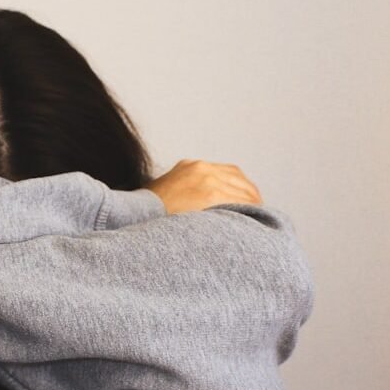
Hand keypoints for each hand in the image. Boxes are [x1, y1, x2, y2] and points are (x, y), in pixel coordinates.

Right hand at [145, 159, 262, 213]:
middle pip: (237, 178)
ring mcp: (206, 179)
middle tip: (257, 211)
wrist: (132, 216)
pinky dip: (248, 210)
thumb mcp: (162, 195)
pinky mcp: (209, 193)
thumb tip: (193, 210)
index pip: (225, 172)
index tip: (245, 200)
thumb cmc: (145, 215)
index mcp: (189, 167)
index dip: (239, 187)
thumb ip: (181, 196)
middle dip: (249, 195)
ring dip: (251, 204)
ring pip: (241, 189)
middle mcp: (199, 168)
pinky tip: (252, 221)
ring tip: (258, 219)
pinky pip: (238, 200)